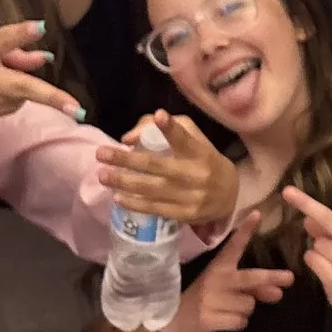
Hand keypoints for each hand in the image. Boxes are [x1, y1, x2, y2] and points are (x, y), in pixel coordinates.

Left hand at [98, 113, 238, 226]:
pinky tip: (118, 196)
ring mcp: (189, 196)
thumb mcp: (193, 138)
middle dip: (126, 159)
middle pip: (156, 165)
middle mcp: (194, 174)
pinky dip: (135, 203)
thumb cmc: (203, 160)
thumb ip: (165, 130)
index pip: (184, 138)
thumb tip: (128, 138)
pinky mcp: (184, 214)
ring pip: (151, 189)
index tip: (160, 117)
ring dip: (123, 182)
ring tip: (103, 175)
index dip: (172, 128)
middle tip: (101, 153)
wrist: (229, 195)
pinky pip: (155, 208)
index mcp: (199, 152)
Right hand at [161, 211, 292, 331]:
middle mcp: (216, 279)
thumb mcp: (227, 288)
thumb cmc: (208, 298)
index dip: (245, 230)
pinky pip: (239, 321)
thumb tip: (278, 292)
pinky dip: (238, 323)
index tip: (258, 214)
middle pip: (250, 278)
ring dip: (246, 311)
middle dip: (270, 278)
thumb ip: (253, 288)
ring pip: (248, 305)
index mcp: (220, 266)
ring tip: (231, 310)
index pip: (234, 245)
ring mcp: (211, 299)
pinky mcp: (208, 318)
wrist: (177, 319)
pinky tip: (225, 321)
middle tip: (290, 278)